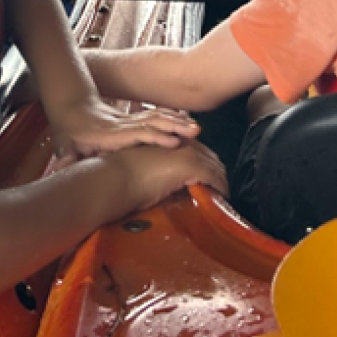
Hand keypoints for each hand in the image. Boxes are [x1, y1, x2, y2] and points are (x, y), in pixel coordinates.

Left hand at [49, 97, 199, 166]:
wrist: (70, 106)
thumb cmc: (68, 131)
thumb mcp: (63, 144)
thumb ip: (65, 156)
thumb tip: (61, 165)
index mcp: (109, 134)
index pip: (137, 133)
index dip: (155, 137)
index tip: (174, 142)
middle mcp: (123, 125)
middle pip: (153, 122)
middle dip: (175, 127)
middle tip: (196, 132)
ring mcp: (129, 120)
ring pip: (156, 117)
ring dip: (177, 121)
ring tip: (197, 127)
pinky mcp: (132, 120)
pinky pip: (155, 116)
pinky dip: (171, 117)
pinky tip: (185, 120)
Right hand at [107, 140, 228, 213]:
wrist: (113, 179)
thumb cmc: (121, 178)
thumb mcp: (145, 168)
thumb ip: (161, 171)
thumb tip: (175, 186)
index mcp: (169, 139)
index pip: (199, 150)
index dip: (208, 165)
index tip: (212, 180)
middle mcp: (180, 142)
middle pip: (211, 156)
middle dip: (218, 173)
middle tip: (221, 190)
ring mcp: (186, 152)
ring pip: (215, 165)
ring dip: (221, 181)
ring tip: (224, 195)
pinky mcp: (190, 164)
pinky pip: (214, 176)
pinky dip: (221, 186)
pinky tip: (222, 196)